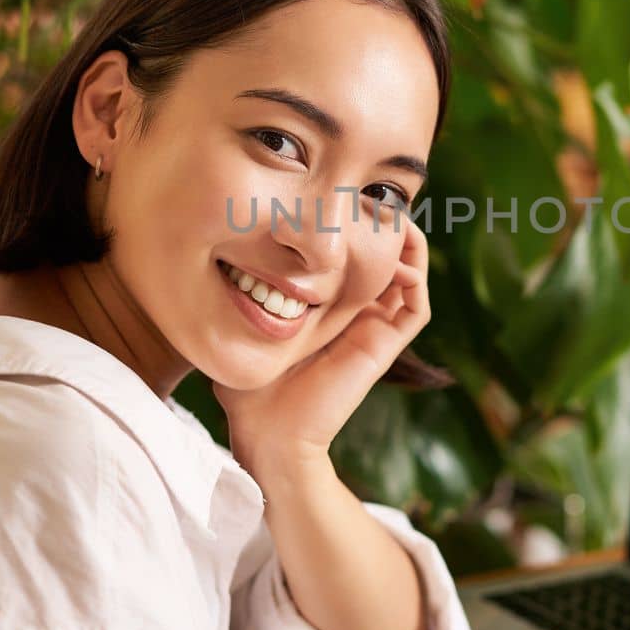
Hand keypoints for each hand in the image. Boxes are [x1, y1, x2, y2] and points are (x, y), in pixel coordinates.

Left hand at [212, 217, 429, 471]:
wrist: (267, 434)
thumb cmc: (247, 385)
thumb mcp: (239, 323)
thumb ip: (237, 290)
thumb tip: (214, 248)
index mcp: (328, 306)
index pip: (354, 256)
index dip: (355, 223)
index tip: (340, 195)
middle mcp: (357, 313)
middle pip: (387, 257)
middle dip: (384, 222)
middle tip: (371, 194)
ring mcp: (374, 329)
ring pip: (409, 276)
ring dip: (407, 243)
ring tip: (391, 215)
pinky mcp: (383, 346)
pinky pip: (415, 308)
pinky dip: (415, 278)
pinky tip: (395, 256)